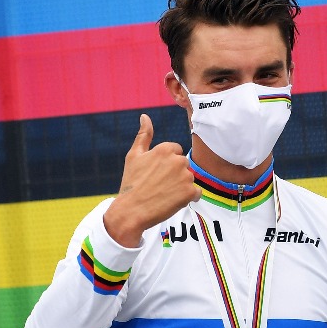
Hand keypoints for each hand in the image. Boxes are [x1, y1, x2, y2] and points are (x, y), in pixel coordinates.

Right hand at [103, 114, 201, 246]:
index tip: (155, 174)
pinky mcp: (190, 192)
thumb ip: (144, 135)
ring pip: (189, 180)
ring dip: (180, 187)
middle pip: (183, 166)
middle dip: (174, 175)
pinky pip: (196, 194)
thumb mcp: (134, 156)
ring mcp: (185, 176)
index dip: (165, 165)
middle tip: (158, 186)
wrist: (130, 211)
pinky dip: (188, 199)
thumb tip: (145, 116)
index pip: (175, 152)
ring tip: (163, 194)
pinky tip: (172, 202)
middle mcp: (177, 160)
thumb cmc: (131, 183)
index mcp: (165, 149)